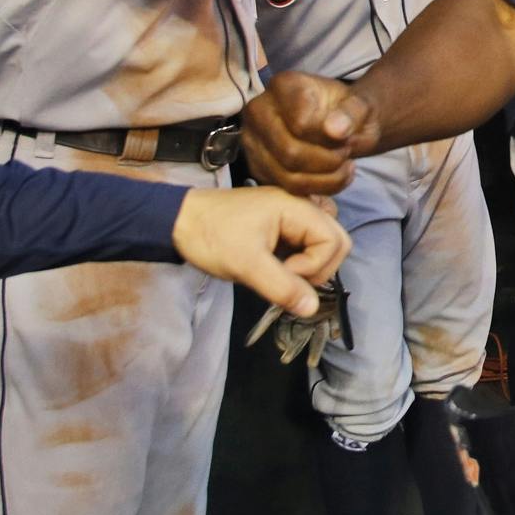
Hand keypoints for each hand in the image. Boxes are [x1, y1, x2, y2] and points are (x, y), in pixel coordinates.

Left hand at [171, 187, 350, 315]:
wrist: (178, 220)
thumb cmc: (211, 236)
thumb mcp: (245, 264)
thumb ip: (282, 287)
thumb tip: (313, 308)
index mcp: (295, 207)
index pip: (334, 240)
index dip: (315, 265)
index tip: (283, 273)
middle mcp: (299, 206)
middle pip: (336, 240)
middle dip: (318, 267)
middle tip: (286, 276)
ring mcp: (291, 214)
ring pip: (322, 243)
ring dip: (309, 264)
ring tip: (280, 272)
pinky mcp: (281, 224)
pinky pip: (305, 244)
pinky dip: (298, 260)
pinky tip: (276, 265)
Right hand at [239, 71, 380, 195]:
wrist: (338, 124)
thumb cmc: (346, 112)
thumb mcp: (361, 105)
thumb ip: (352, 113)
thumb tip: (334, 131)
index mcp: (284, 85)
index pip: (302, 124)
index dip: (330, 137)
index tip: (347, 134)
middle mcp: (259, 110)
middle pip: (290, 152)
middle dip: (328, 161)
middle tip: (347, 155)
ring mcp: (253, 140)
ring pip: (288, 176)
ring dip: (325, 179)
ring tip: (345, 167)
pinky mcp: (257, 166)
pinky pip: (286, 190)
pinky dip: (316, 190)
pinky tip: (333, 178)